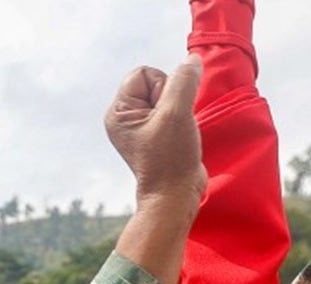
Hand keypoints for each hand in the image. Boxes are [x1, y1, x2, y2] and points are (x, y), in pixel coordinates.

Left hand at [105, 56, 206, 205]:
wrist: (176, 194)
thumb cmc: (171, 159)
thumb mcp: (177, 114)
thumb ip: (184, 82)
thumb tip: (192, 61)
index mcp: (118, 113)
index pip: (142, 73)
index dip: (162, 86)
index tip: (166, 113)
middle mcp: (125, 117)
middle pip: (156, 82)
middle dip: (172, 98)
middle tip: (171, 126)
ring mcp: (140, 125)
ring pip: (168, 95)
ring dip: (179, 109)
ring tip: (176, 133)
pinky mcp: (155, 132)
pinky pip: (173, 109)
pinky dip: (182, 117)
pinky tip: (179, 136)